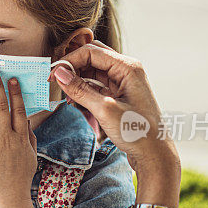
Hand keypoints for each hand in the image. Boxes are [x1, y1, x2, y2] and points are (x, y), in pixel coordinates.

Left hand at [0, 70, 37, 207]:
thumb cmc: (20, 180)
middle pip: (2, 107)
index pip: (18, 109)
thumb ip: (30, 139)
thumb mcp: (30, 157)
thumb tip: (29, 123)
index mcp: (20, 138)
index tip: (11, 79)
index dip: (15, 93)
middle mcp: (6, 138)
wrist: (8, 200)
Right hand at [49, 42, 179, 199]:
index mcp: (128, 68)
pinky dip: (84, 91)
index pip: (92, 52)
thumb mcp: (104, 110)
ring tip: (67, 96)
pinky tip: (76, 102)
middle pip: (92, 58)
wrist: (154, 155)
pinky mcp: (119, 96)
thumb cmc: (137, 133)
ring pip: (93, 72)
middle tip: (55, 81)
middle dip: (72, 68)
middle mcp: (126, 71)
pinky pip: (96, 85)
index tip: (53, 74)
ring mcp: (123, 83)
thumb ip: (80, 90)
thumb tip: (60, 74)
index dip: (70, 61)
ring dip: (77, 80)